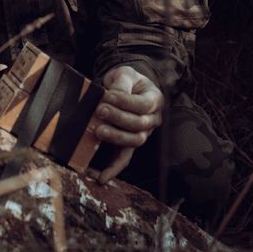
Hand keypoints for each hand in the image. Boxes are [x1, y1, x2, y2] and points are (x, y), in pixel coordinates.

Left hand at [89, 66, 163, 184]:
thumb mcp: (125, 74)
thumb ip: (122, 82)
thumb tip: (112, 93)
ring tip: (98, 130)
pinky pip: (125, 158)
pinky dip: (114, 168)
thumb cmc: (126, 81)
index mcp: (154, 100)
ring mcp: (142, 133)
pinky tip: (102, 177)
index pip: (143, 104)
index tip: (108, 95)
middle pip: (139, 124)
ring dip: (116, 137)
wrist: (126, 88)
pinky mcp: (129, 144)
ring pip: (134, 141)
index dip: (126, 102)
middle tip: (100, 110)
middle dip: (118, 118)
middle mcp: (152, 119)